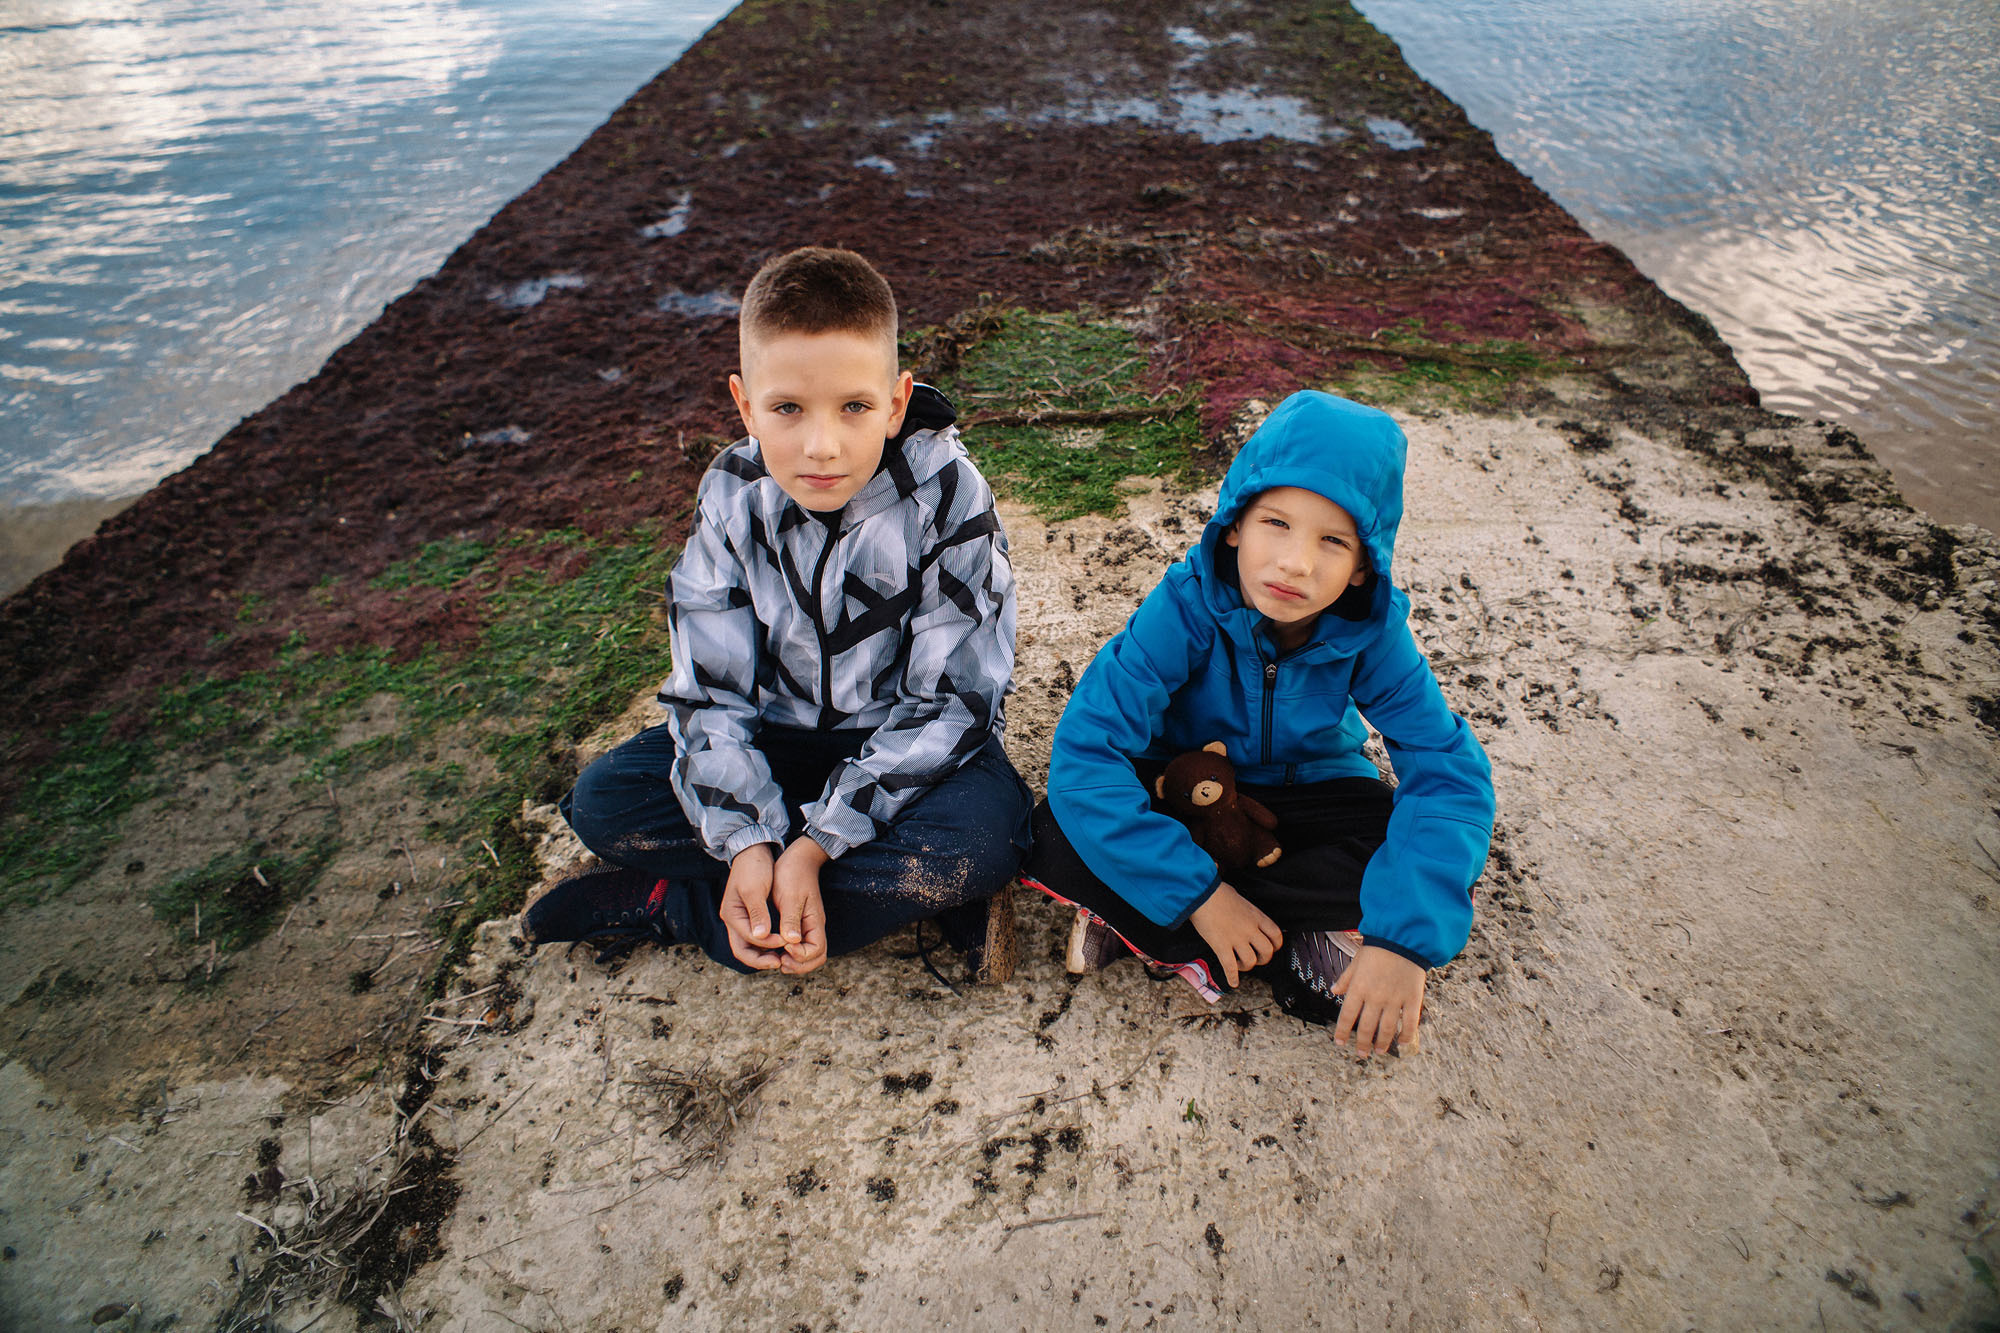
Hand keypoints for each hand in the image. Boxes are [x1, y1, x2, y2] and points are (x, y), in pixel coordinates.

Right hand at [720, 843, 783, 969]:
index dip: (768, 944)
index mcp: (731, 914)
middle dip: (761, 959)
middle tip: (781, 962)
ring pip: (748, 947)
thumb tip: (761, 936)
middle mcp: (733, 920)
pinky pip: (755, 938)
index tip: (786, 942)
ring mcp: (740, 919)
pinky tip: (780, 944)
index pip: (748, 940)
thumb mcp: (755, 889)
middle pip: (743, 950)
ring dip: (764, 954)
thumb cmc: (754, 867)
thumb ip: (758, 913)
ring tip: (783, 957)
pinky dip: (766, 945)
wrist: (753, 850)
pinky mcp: (749, 916)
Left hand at [771, 837, 829, 974]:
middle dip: (799, 965)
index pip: (816, 951)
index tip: (783, 946)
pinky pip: (801, 946)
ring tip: (777, 958)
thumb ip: (791, 920)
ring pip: (809, 955)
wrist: (797, 858)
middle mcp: (814, 927)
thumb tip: (791, 942)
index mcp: (815, 921)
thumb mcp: (789, 896)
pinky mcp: (801, 923)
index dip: (799, 955)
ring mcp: (808, 926)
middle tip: (779, 961)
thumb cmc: (793, 874)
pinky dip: (791, 953)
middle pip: (816, 958)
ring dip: (795, 961)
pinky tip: (776, 949)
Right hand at [1189, 882, 1281, 987]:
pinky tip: (1233, 983)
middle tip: (1254, 958)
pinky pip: (1230, 967)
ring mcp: (1236, 939)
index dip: (1275, 946)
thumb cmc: (1218, 893)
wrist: (1201, 894)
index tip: (1270, 948)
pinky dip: (1232, 978)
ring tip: (1239, 965)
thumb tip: (1245, 917)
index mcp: (1256, 917)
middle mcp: (1250, 929)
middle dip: (1263, 959)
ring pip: (1251, 962)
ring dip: (1246, 967)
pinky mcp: (1221, 946)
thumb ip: (1247, 913)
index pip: (1276, 935)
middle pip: (1267, 952)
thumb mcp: (1241, 900)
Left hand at [1330, 945, 1425, 1056]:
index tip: (1340, 1043)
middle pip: (1366, 1027)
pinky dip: (1406, 1035)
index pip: (1347, 1016)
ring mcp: (1394, 999)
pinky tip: (1402, 1043)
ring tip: (1378, 1051)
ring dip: (1382, 1043)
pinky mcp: (1412, 998)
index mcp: (1359, 988)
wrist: (1403, 938)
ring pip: (1387, 1028)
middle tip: (1361, 1053)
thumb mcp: (1356, 961)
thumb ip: (1346, 979)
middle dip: (1362, 1043)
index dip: (1342, 1032)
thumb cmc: (1378, 948)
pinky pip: (1409, 1022)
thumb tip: (1334, 991)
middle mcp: (1375, 997)